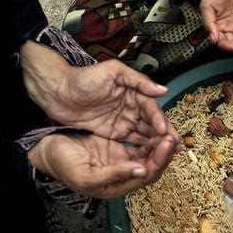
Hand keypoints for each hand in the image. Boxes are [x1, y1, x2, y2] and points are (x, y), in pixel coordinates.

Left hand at [21, 42, 176, 142]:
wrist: (57, 92)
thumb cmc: (83, 78)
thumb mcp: (113, 72)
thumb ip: (138, 81)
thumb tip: (163, 90)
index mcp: (134, 92)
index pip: (151, 108)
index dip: (159, 120)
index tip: (165, 132)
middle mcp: (131, 107)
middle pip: (152, 124)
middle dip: (163, 136)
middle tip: (175, 148)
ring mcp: (123, 121)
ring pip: (144, 135)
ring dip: (156, 145)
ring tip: (167, 156)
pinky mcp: (113, 133)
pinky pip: (131, 143)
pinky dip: (141, 150)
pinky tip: (149, 159)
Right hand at [28, 131, 176, 198]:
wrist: (45, 150)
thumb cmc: (62, 164)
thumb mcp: (86, 175)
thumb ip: (115, 174)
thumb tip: (142, 171)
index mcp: (116, 187)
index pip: (147, 175)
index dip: (160, 160)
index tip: (168, 142)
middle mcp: (123, 175)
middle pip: (152, 165)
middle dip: (165, 151)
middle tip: (175, 135)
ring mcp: (120, 161)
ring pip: (148, 153)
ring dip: (159, 143)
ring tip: (169, 129)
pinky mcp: (116, 147)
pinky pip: (139, 143)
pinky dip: (149, 135)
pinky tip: (156, 125)